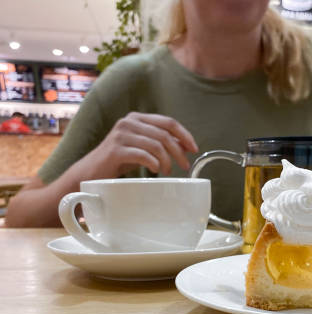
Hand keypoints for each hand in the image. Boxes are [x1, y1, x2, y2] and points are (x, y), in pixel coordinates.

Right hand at [84, 112, 198, 177]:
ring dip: (167, 161)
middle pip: (165, 134)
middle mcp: (129, 122)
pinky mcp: (115, 149)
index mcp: (137, 118)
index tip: (194, 149)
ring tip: (167, 171)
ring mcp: (121, 134)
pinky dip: (154, 163)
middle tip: (185, 166)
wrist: (90, 172)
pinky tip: (155, 170)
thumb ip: (161, 143)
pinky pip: (143, 155)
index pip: (169, 122)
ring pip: (156, 145)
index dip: (185, 135)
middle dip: (179, 152)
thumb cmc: (119, 159)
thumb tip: (186, 146)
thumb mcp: (143, 148)